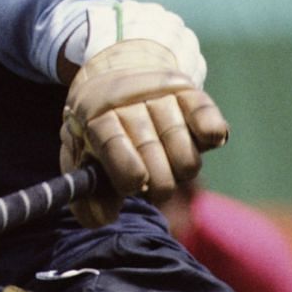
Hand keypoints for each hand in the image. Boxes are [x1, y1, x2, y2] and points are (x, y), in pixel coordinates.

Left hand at [60, 40, 228, 224]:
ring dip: (182, 168)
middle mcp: (127, 101)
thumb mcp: (80, 155)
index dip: (126, 169)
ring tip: (171, 165)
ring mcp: (159, 94)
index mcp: (94, 117)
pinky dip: (211, 132)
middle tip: (153, 186)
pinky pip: (204, 114)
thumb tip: (104, 217)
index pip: (111, 142)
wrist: (115, 74)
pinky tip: (206, 140)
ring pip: (183, 146)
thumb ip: (88, 193)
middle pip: (151, 152)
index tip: (135, 184)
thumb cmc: (98, 130)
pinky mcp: (187, 90)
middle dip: (157, 183)